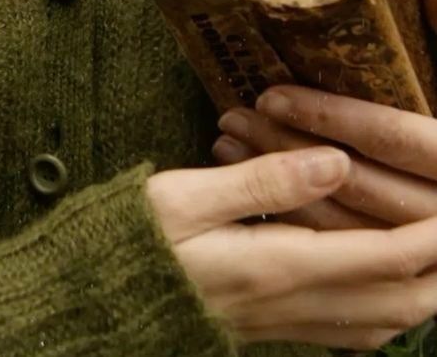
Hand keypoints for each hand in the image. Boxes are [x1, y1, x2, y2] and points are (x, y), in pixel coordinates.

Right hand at [146, 148, 436, 349]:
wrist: (94, 302)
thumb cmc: (132, 242)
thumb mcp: (185, 197)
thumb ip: (263, 181)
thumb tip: (335, 161)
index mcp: (276, 266)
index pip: (383, 257)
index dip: (431, 234)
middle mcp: (289, 304)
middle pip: (396, 301)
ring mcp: (280, 325)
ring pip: (379, 324)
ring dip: (419, 295)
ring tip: (434, 261)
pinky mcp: (267, 330)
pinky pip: (347, 336)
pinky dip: (382, 315)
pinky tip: (379, 295)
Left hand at [210, 0, 436, 230]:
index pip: (392, 137)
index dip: (329, 117)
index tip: (269, 96)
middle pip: (356, 181)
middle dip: (286, 150)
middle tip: (230, 119)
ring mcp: (428, 242)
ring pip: (347, 222)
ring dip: (281, 188)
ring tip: (228, 147)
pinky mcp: (408, 256)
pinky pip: (349, 248)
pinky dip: (301, 220)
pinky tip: (258, 190)